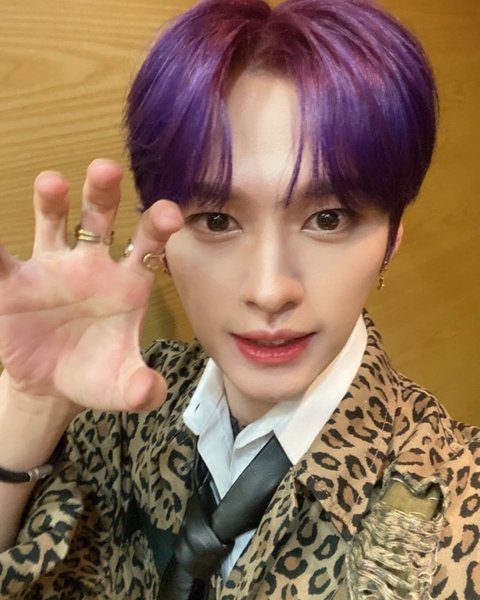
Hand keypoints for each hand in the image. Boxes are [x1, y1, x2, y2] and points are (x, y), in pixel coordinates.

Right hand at [0, 159, 182, 413]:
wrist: (53, 384)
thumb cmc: (96, 375)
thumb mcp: (121, 387)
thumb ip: (141, 389)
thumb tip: (150, 390)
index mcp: (127, 283)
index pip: (146, 247)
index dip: (157, 228)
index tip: (170, 212)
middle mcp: (92, 264)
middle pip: (100, 219)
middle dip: (103, 193)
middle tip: (107, 168)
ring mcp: (53, 267)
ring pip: (53, 223)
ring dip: (52, 201)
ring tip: (51, 182)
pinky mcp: (15, 281)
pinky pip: (1, 259)